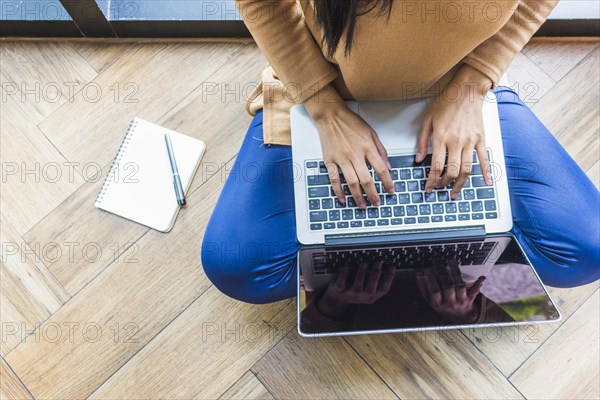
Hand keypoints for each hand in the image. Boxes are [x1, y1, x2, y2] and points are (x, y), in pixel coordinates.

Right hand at [304, 84, 394, 208]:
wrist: (331, 115)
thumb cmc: (350, 122)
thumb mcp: (371, 132)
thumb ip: (381, 150)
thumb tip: (388, 166)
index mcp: (367, 147)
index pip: (381, 169)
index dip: (387, 182)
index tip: (391, 191)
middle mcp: (355, 154)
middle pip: (366, 179)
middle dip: (373, 194)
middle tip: (377, 203)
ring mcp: (341, 158)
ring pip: (351, 182)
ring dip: (358, 196)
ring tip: (363, 205)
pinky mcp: (330, 160)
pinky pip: (334, 179)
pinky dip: (338, 191)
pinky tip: (343, 199)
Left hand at [317, 261, 394, 318]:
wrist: (337, 300)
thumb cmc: (355, 291)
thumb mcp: (367, 290)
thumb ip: (375, 281)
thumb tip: (384, 265)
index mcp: (371, 296)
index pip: (383, 290)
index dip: (389, 279)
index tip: (392, 267)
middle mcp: (362, 297)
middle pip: (371, 288)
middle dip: (375, 275)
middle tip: (378, 263)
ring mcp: (350, 295)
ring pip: (357, 286)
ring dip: (361, 274)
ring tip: (365, 263)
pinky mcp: (339, 291)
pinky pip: (341, 283)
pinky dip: (343, 275)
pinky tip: (346, 266)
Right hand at [416, 259, 485, 323]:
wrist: (461, 317)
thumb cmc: (443, 305)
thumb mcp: (431, 301)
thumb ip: (423, 289)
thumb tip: (418, 274)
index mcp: (438, 304)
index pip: (434, 291)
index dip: (430, 281)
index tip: (426, 269)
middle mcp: (450, 303)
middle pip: (447, 287)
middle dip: (441, 273)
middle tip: (436, 261)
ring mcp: (461, 300)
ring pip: (459, 285)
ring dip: (455, 272)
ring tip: (450, 260)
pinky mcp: (470, 298)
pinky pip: (475, 291)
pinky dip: (478, 284)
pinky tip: (482, 277)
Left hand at [417, 64, 492, 198]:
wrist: (466, 91)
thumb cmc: (446, 102)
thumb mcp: (427, 120)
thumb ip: (422, 141)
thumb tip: (418, 159)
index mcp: (441, 137)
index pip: (436, 166)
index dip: (432, 180)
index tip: (429, 188)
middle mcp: (456, 141)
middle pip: (452, 171)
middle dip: (444, 183)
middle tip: (439, 188)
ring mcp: (470, 141)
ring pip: (466, 169)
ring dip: (460, 184)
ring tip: (454, 192)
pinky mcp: (480, 139)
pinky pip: (484, 159)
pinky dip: (486, 172)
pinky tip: (486, 182)